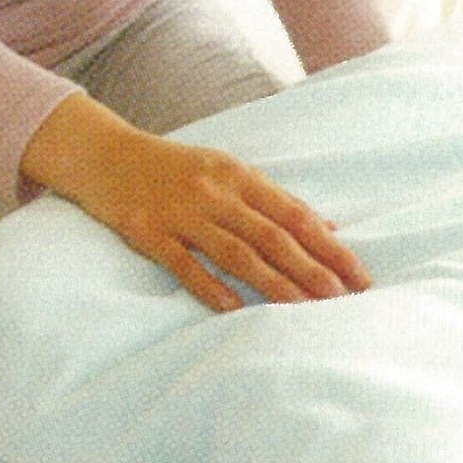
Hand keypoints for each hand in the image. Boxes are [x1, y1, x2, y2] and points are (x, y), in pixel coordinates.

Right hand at [22, 93, 369, 310]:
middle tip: (341, 298)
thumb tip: (329, 228)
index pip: (296, 215)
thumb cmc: (176, 167)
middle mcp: (215, 192)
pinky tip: (231, 308)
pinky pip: (181, 262)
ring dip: (271, 281)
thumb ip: (276, 201)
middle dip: (310, 268)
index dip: (330, 247)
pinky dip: (208, 285)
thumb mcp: (228, 172)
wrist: (104, 154)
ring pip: (234, 251)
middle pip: (271, 235)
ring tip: (302, 308)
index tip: (358, 275)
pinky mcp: (146, 231)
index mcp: (240, 176)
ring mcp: (180, 212)